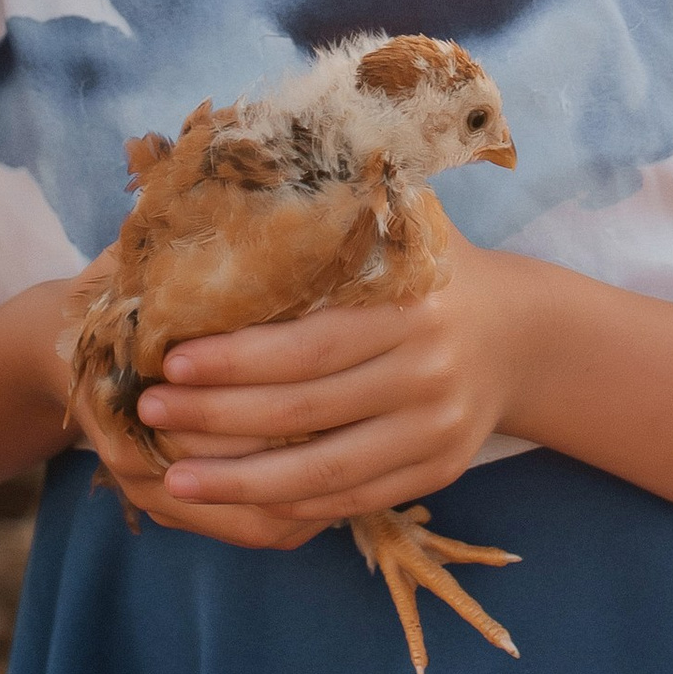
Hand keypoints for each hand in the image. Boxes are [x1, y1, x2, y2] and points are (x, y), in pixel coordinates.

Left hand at [133, 239, 530, 542]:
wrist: (523, 334)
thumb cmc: (432, 268)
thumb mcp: (401, 225)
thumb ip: (335, 209)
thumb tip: (236, 169)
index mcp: (410, 308)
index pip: (307, 345)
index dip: (234, 361)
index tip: (168, 362)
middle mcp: (427, 374)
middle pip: (305, 411)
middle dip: (217, 418)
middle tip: (149, 413)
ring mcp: (434, 431)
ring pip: (324, 471)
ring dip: (240, 482)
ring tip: (172, 481)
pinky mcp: (436, 472)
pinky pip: (352, 499)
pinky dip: (291, 504)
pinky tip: (236, 501)